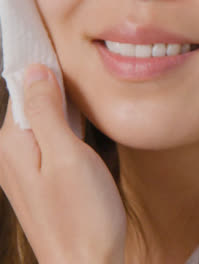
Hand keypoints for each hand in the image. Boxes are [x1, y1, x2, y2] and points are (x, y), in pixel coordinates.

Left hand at [0, 64, 125, 263]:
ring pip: (43, 123)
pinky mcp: (40, 179)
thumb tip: (36, 72)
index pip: (23, 88)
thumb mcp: (67, 157)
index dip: (49, 75)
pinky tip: (81, 142)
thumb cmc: (83, 216)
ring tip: (86, 124)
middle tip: (87, 105)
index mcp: (11, 144)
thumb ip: (47, 112)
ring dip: (65, 116)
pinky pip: (49, 142)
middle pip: (31, 105)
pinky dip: (66, 133)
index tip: (74, 75)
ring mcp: (24, 169)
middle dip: (59, 96)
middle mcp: (10, 154)